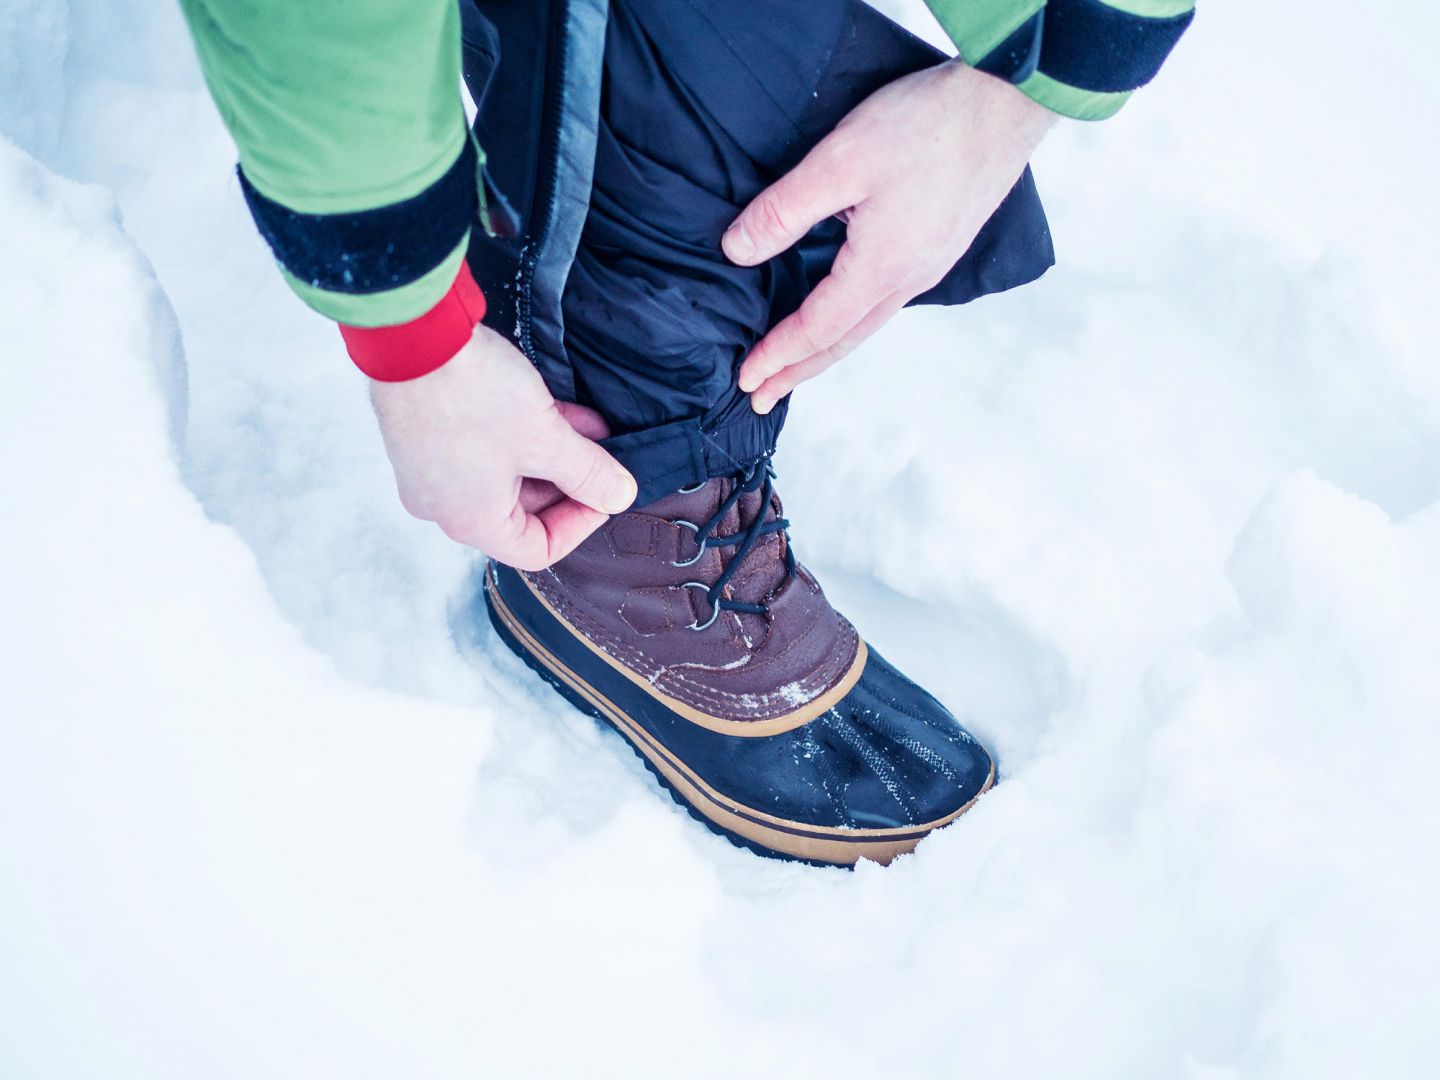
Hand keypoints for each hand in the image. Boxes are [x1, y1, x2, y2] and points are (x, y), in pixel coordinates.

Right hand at [370, 325, 636, 569]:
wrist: (413, 334)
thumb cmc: (473, 395)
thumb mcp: (547, 439)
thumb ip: (589, 474)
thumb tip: (620, 497)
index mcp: (470, 522)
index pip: (536, 550)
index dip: (581, 524)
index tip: (607, 492)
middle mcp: (443, 505)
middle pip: (522, 512)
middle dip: (570, 481)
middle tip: (605, 454)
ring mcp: (430, 470)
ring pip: (505, 475)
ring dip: (552, 454)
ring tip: (592, 427)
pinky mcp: (426, 434)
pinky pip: (483, 449)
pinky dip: (521, 436)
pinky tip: (560, 410)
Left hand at [723, 60, 1055, 413]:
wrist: (1007, 100)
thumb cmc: (928, 124)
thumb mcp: (839, 160)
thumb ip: (784, 210)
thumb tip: (737, 251)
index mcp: (881, 268)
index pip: (817, 329)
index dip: (777, 355)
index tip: (745, 378)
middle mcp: (909, 279)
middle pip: (843, 342)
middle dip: (798, 372)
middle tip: (762, 398)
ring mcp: (930, 264)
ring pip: (866, 324)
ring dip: (825, 350)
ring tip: (795, 366)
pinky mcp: (940, 244)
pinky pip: (886, 301)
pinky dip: (852, 322)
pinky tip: (843, 313)